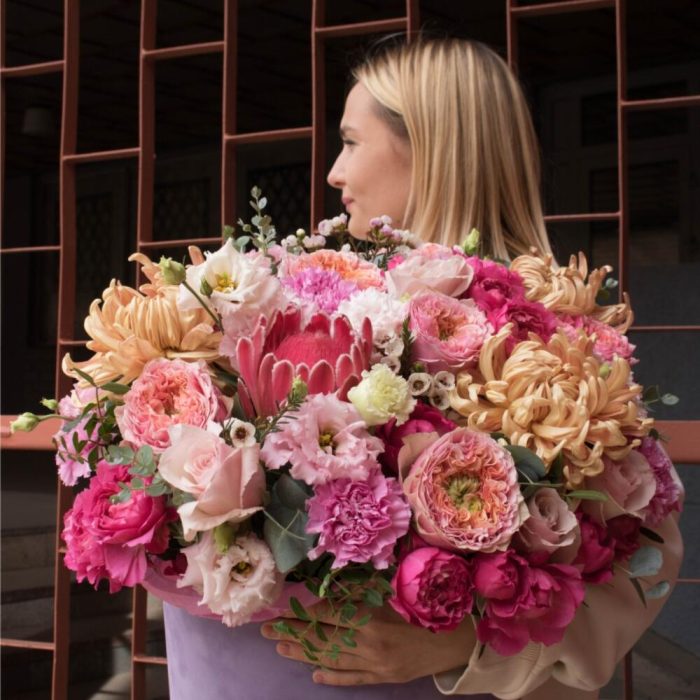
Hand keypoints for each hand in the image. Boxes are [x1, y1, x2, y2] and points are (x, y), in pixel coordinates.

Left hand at [260, 602, 474, 685]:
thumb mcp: (397, 591)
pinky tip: (315, 674)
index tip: (288, 608)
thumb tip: (337, 580)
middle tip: (268, 631)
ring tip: (281, 648)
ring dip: (304, 654)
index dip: (307, 611)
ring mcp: (374, 665)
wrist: (457, 640)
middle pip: (323, 639)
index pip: (329, 615)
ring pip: (331, 659)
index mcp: (371, 620)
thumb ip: (366, 588)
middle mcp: (368, 645)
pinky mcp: (382, 678)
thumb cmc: (427, 608)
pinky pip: (352, 678)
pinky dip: (332, 676)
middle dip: (294, 634)